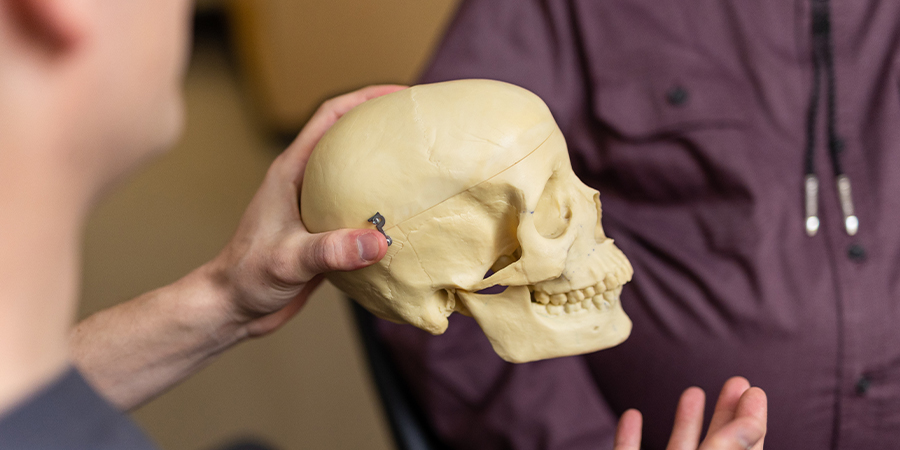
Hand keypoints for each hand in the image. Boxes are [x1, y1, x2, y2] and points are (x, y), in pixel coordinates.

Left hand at [208, 84, 405, 337]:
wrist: (234, 308)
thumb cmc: (247, 277)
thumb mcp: (289, 261)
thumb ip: (331, 251)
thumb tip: (378, 241)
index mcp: (291, 171)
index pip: (329, 116)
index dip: (364, 98)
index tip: (400, 96)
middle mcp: (304, 182)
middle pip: (347, 138)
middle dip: (381, 126)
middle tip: (420, 127)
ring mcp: (313, 206)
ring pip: (355, 174)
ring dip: (384, 167)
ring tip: (421, 168)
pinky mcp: (323, 232)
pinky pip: (357, 208)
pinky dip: (382, 205)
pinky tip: (406, 217)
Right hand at [614, 377, 766, 449]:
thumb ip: (725, 449)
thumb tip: (754, 423)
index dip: (751, 422)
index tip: (755, 391)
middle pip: (715, 447)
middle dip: (726, 413)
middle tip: (737, 382)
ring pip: (676, 449)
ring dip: (686, 421)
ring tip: (695, 391)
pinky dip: (629, 437)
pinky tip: (632, 415)